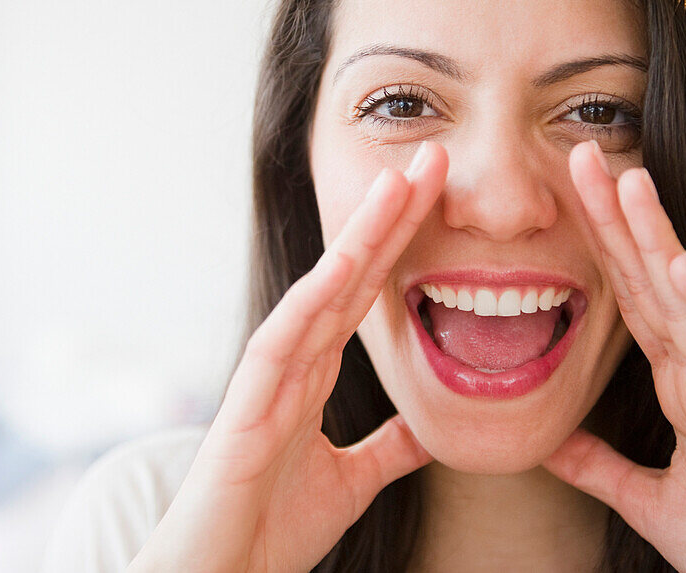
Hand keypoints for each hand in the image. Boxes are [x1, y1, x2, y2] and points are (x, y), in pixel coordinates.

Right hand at [129, 142, 447, 572]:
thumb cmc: (272, 527)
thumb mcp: (354, 481)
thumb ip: (388, 448)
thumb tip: (427, 429)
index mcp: (316, 371)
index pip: (368, 292)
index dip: (403, 242)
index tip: (439, 195)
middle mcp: (294, 360)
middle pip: (351, 274)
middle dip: (392, 216)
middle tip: (433, 159)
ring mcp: (269, 376)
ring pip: (320, 292)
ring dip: (361, 236)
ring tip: (400, 183)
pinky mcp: (247, 405)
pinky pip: (283, 342)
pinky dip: (311, 301)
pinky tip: (342, 264)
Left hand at [543, 140, 685, 572]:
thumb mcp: (641, 497)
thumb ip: (596, 464)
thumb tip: (548, 442)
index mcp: (677, 381)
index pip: (629, 296)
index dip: (600, 245)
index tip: (567, 194)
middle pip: (653, 280)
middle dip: (620, 218)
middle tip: (582, 155)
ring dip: (661, 241)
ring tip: (629, 183)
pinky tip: (683, 267)